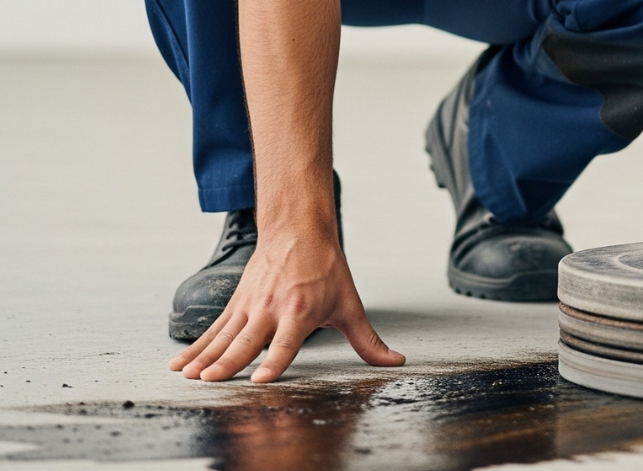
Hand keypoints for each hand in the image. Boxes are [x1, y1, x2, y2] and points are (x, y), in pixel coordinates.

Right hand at [168, 236, 404, 381]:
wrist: (298, 229)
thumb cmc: (326, 269)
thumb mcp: (350, 305)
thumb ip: (368, 340)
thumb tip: (395, 360)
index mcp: (299, 313)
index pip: (285, 344)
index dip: (273, 363)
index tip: (259, 379)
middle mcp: (270, 310)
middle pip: (245, 342)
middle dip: (226, 364)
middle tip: (209, 381)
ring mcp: (249, 306)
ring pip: (222, 336)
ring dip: (203, 357)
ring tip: (187, 376)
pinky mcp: (236, 303)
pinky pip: (214, 329)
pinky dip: (196, 346)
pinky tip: (180, 363)